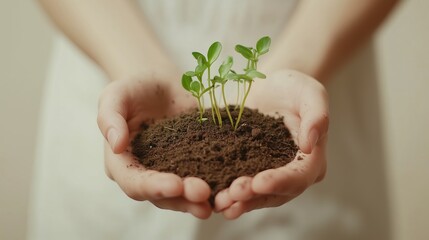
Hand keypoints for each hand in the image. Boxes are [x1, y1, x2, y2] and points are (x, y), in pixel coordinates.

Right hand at [97, 72, 212, 218]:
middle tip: (203, 194)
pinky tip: (228, 189)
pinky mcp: (190, 165)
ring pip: (180, 195)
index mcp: (121, 162)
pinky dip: (213, 187)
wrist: (161, 83)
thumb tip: (116, 145)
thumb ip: (110, 117)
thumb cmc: (134, 88)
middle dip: (180, 198)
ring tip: (216, 200)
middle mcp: (143, 174)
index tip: (175, 185)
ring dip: (197, 199)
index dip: (153, 186)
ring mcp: (168, 172)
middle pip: (159, 196)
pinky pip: (200, 179)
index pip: (133, 181)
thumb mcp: (116, 95)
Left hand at [214, 69, 328, 218]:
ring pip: (255, 195)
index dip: (279, 182)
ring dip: (238, 201)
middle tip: (233, 195)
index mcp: (311, 159)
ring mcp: (268, 174)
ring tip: (220, 202)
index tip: (259, 182)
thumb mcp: (311, 93)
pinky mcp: (247, 168)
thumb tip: (309, 145)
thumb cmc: (294, 87)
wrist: (270, 85)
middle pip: (275, 193)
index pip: (298, 177)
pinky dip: (226, 191)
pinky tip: (212, 195)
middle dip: (253, 197)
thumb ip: (317, 116)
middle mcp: (291, 174)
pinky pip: (237, 183)